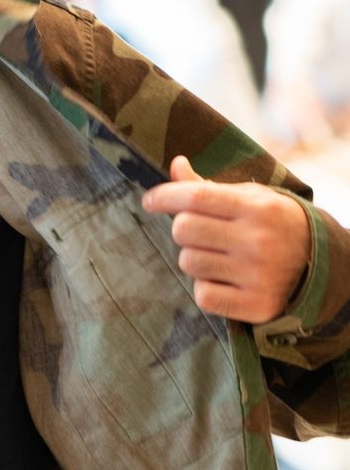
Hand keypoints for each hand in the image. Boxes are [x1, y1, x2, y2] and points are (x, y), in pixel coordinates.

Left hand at [142, 156, 311, 323]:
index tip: (150, 201)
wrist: (319, 264)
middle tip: (200, 233)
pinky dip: (206, 288)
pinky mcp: (257, 305)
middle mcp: (259, 241)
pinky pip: (203, 295)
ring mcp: (258, 275)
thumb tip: (176, 164)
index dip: (165, 197)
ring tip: (220, 256)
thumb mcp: (250, 198)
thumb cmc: (273, 224)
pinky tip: (226, 280)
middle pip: (184, 229)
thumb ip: (208, 187)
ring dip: (195, 258)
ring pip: (188, 262)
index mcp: (258, 208)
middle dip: (183, 229)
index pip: (196, 197)